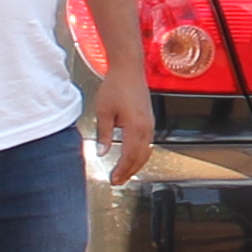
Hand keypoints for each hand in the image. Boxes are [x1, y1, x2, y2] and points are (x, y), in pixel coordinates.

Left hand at [84, 70, 154, 185]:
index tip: (113, 178)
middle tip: (118, 181)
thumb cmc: (116, 86)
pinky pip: (148, 143)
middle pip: (140, 157)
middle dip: (129, 172)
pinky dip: (140, 155)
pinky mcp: (149, 120)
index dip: (121, 170)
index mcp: (135, 126)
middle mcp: (146, 127)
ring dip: (136, 165)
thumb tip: (102, 152)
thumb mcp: (104, 112)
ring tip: (125, 173)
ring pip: (146, 152)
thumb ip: (104, 134)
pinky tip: (132, 157)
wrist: (128, 70)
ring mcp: (150, 124)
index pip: (129, 156)